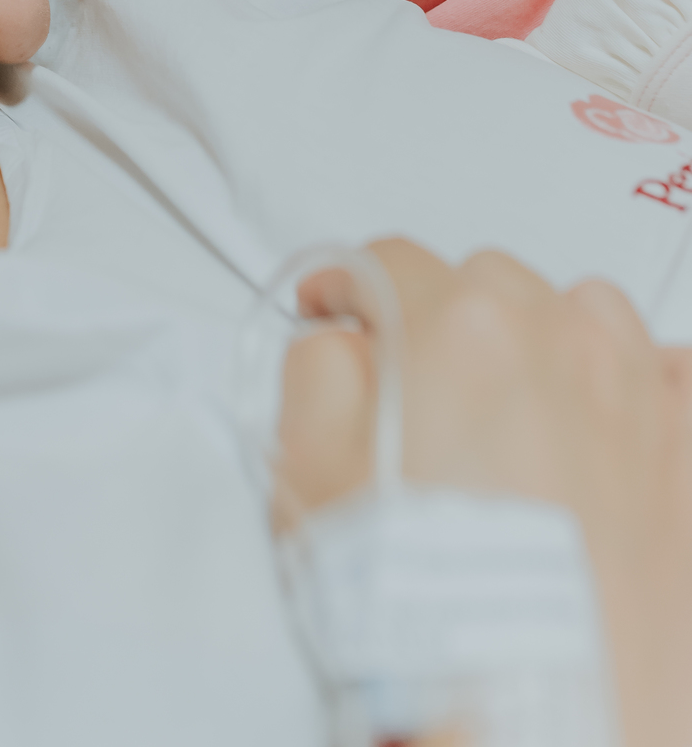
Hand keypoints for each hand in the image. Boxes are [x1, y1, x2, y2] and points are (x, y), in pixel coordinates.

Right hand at [276, 239, 691, 746]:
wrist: (534, 722)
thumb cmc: (431, 619)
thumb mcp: (310, 474)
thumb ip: (314, 371)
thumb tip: (337, 342)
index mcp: (457, 330)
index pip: (388, 262)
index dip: (346, 287)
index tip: (338, 310)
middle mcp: (558, 339)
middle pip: (485, 281)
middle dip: (443, 319)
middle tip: (419, 389)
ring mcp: (638, 391)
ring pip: (583, 311)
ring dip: (544, 340)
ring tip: (516, 410)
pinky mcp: (689, 450)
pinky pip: (675, 372)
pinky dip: (643, 385)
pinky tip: (610, 424)